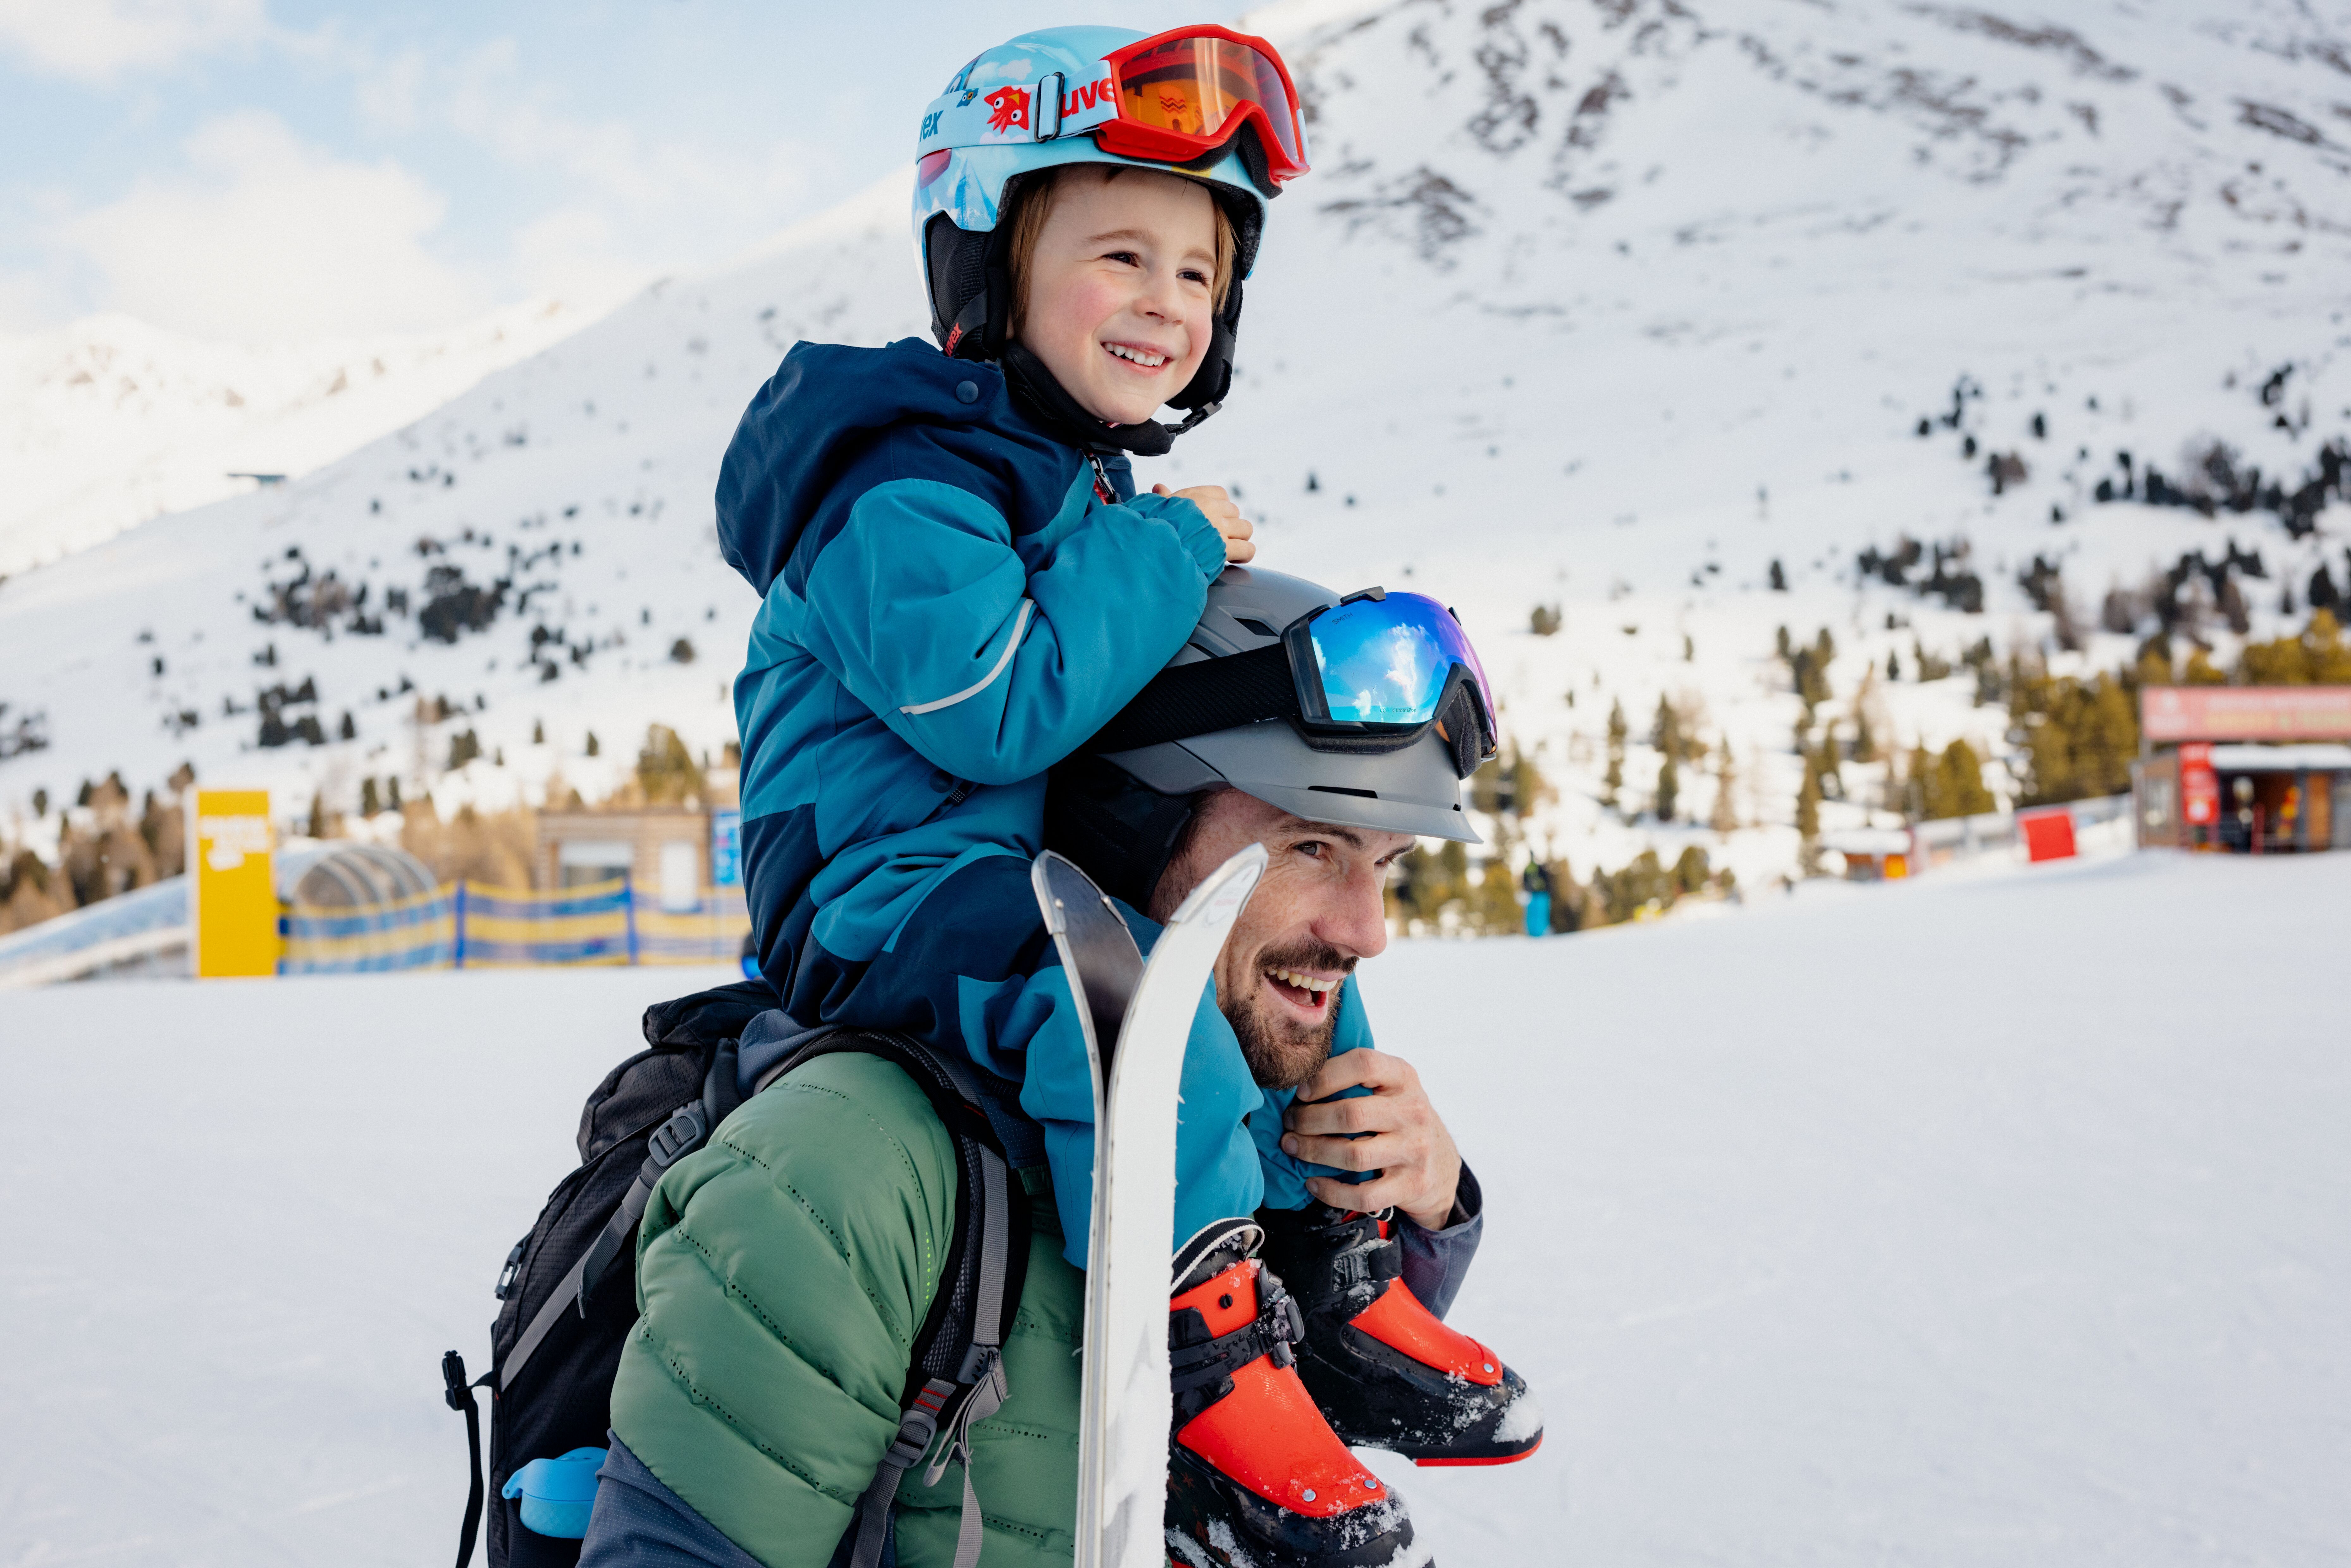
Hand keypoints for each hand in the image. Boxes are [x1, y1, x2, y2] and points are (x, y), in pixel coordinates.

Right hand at [1154, 482, 1253, 563]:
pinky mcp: (1225, 548)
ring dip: (1239, 539)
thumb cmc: (1152, 526)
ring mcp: (1220, 528)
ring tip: (1228, 549)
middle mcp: (1211, 509)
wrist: (1153, 546)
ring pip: (1246, 529)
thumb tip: (1159, 487)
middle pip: (1234, 512)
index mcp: (1195, 496)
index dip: (1220, 508)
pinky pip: (1247, 549)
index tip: (1211, 519)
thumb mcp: (1156, 507)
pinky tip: (1235, 559)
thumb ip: (1163, 497)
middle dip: (1228, 525)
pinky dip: (1244, 554)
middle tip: (1216, 538)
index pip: (1221, 494)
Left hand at [1278, 1049, 1461, 1229]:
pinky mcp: (1411, 1185)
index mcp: (1404, 1078)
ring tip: (1292, 1147)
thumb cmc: (1399, 1117)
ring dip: (1313, 1152)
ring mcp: (1415, 1150)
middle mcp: (1413, 1112)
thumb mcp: (1390, 1085)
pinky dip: (1331, 1192)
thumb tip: (1297, 1075)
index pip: (1363, 1064)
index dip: (1325, 1076)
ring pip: (1353, 1155)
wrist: (1442, 1163)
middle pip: (1351, 1115)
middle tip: (1289, 1123)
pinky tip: (1313, 1183)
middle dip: (1309, 1120)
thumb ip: (1356, 1075)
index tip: (1300, 1091)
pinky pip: (1363, 1195)